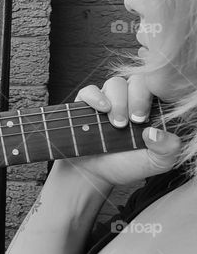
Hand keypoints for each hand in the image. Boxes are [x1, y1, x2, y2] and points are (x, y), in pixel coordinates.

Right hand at [58, 76, 181, 189]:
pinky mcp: (86, 103)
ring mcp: (108, 99)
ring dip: (118, 102)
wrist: (95, 173)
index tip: (146, 118)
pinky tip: (101, 110)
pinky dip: (95, 97)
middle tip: (134, 122)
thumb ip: (167, 149)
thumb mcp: (156, 162)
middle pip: (138, 81)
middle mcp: (131, 99)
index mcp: (151, 108)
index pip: (159, 88)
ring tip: (117, 124)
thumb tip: (156, 132)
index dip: (156, 95)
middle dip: (137, 99)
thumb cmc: (126, 165)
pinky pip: (89, 90)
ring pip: (116, 83)